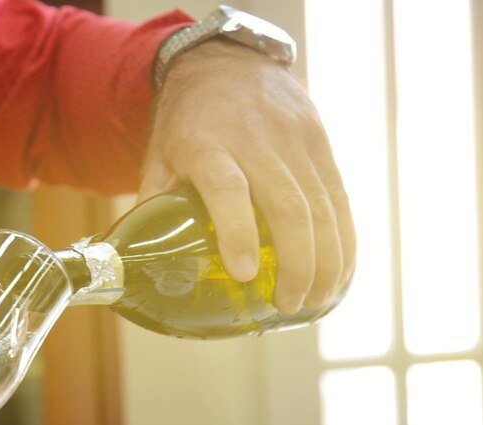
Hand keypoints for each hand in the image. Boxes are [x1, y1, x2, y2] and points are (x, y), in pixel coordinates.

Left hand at [140, 37, 355, 313]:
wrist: (225, 61)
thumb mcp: (160, 159)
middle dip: (296, 264)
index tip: (245, 274)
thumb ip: (153, 209)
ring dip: (325, 261)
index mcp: (206, 144)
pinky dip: (344, 239)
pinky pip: (339, 197)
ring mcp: (294, 139)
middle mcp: (255, 140)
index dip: (237, 232)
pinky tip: (340, 272)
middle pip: (288, 205)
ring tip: (316, 301)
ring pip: (322, 206)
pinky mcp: (320, 141)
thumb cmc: (186, 124)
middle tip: (287, 306)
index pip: (227, 188)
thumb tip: (138, 269)